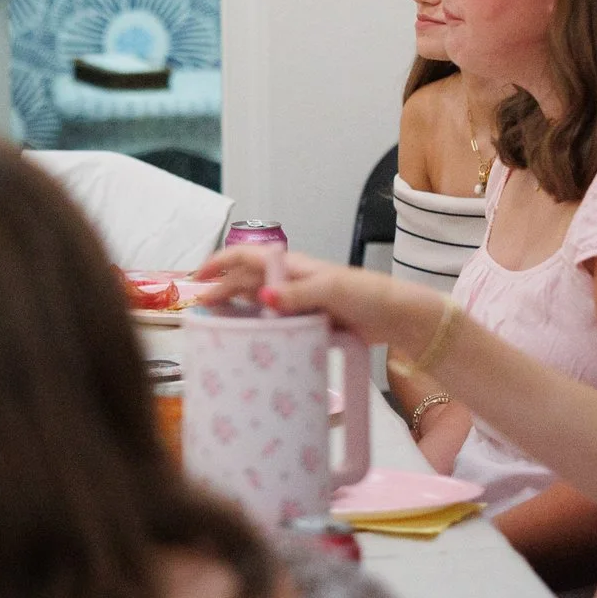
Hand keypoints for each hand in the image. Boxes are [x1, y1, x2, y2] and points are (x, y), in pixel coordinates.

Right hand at [194, 246, 436, 347]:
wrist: (398, 318)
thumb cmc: (367, 294)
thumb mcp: (332, 289)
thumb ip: (297, 294)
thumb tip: (263, 296)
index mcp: (294, 266)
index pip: (247, 257)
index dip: (220, 263)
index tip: (198, 277)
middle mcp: (292, 281)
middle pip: (247, 281)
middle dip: (221, 290)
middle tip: (201, 310)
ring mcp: (299, 303)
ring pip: (258, 301)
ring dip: (237, 309)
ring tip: (217, 325)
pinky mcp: (309, 322)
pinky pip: (275, 323)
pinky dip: (258, 328)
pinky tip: (250, 340)